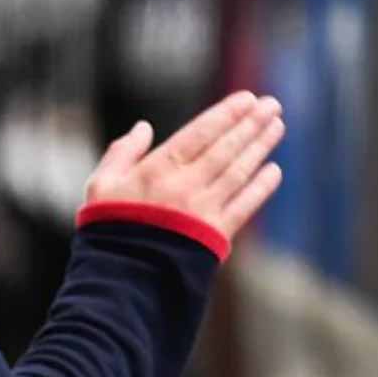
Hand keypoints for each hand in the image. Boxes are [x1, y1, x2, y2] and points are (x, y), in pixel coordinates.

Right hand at [85, 92, 284, 238]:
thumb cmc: (108, 228)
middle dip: (250, 124)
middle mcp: (185, 185)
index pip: (199, 133)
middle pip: (225, 148)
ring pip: (238, 171)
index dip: (225, 114)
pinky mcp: (215, 235)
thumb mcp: (101, 185)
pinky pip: (244, 206)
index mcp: (157, 170)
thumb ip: (122, 153)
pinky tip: (274, 171)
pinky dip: (261, 187)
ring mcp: (203, 210)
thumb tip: (143, 127)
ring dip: (260, 148)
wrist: (122, 277)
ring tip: (277, 127)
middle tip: (272, 105)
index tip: (247, 99)